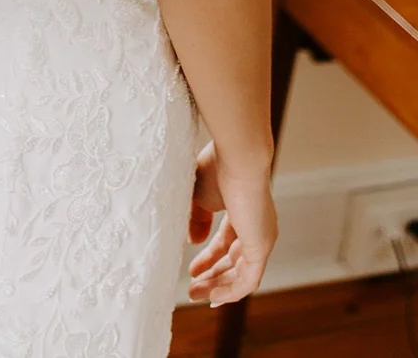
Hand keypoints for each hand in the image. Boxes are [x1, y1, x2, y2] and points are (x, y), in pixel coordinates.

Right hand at [188, 142, 276, 305]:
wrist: (238, 157)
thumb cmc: (217, 167)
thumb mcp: (199, 195)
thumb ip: (196, 220)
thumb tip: (194, 242)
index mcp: (243, 212)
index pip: (227, 242)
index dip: (209, 257)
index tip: (191, 268)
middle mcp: (257, 227)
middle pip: (234, 260)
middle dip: (212, 275)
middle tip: (191, 288)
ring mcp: (262, 239)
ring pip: (241, 274)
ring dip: (218, 286)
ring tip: (194, 294)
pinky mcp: (261, 247)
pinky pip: (248, 280)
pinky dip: (231, 291)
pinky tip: (213, 297)